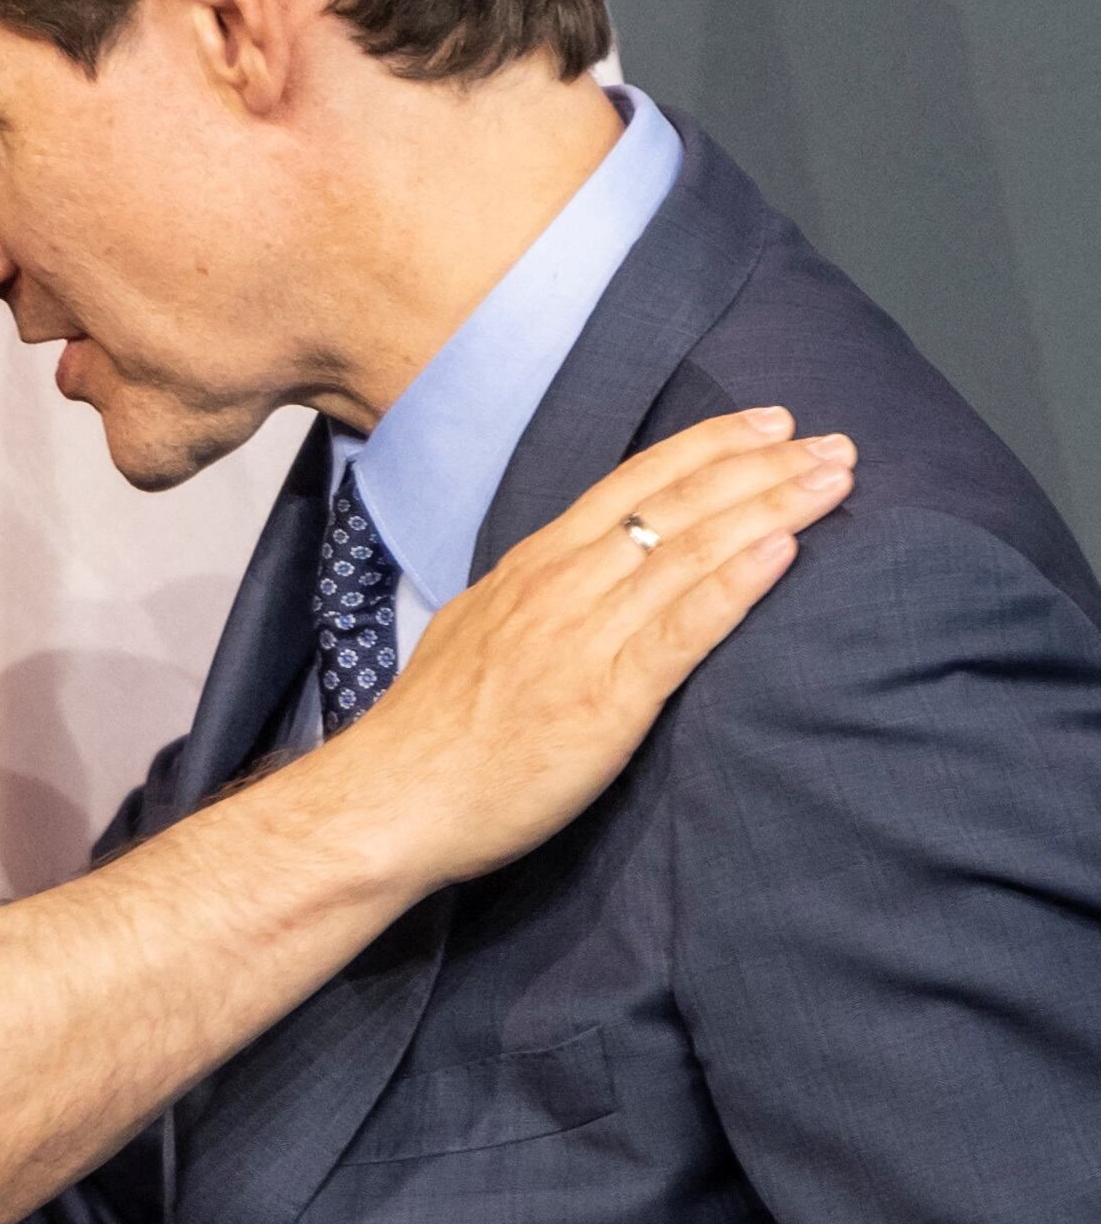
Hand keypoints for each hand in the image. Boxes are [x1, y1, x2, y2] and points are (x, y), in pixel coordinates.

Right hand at [322, 407, 854, 894]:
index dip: (706, 448)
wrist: (390, 799)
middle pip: (673, 506)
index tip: (767, 424)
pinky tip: (783, 551)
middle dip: (760, 466)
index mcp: (533, 569)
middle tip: (832, 440)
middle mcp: (559, 587)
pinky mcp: (605, 701)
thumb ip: (537, 600)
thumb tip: (582, 580)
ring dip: (769, 507)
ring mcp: (581, 639)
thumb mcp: (479, 632)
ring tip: (833, 478)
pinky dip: (734, 584)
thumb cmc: (433, 732)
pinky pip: (680, 630)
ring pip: (688, 552)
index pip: (631, 486)